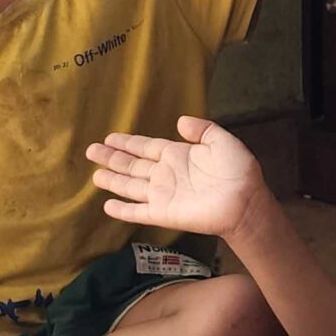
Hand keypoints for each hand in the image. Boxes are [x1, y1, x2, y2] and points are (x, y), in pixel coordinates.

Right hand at [87, 117, 267, 238]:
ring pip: (130, 186)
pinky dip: (123, 210)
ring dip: (112, 180)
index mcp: (177, 155)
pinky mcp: (163, 214)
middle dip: (112, 158)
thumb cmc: (237, 171)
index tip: (109, 138)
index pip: (145, 147)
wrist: (244, 201)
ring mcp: (163, 195)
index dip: (127, 143)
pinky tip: (107, 205)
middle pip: (132, 165)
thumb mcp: (221, 140)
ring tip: (95, 175)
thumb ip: (201, 129)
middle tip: (91, 151)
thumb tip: (180, 121)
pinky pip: (138, 212)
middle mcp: (166, 174)